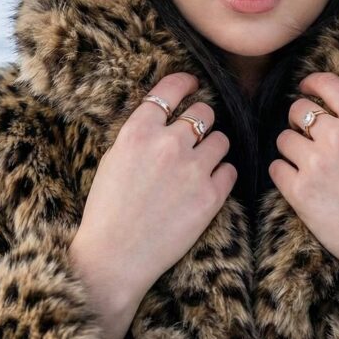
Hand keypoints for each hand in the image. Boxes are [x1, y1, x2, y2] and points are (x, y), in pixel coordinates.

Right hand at [68, 72, 236, 338]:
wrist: (115, 257)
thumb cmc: (108, 210)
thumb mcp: (114, 159)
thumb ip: (140, 134)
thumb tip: (166, 115)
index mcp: (137, 132)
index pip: (169, 91)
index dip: (184, 82)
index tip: (192, 82)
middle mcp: (167, 144)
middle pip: (203, 112)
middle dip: (201, 121)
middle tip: (195, 134)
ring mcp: (192, 169)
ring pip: (221, 140)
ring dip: (213, 148)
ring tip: (201, 164)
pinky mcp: (211, 196)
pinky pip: (230, 170)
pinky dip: (221, 175)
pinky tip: (207, 185)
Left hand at [269, 72, 338, 297]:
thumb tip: (321, 107)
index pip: (327, 84)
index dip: (310, 84)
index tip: (304, 89)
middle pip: (297, 110)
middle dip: (299, 123)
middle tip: (309, 141)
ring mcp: (317, 163)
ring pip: (283, 139)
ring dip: (292, 151)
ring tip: (311, 170)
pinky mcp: (299, 191)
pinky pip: (276, 168)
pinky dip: (284, 175)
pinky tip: (302, 186)